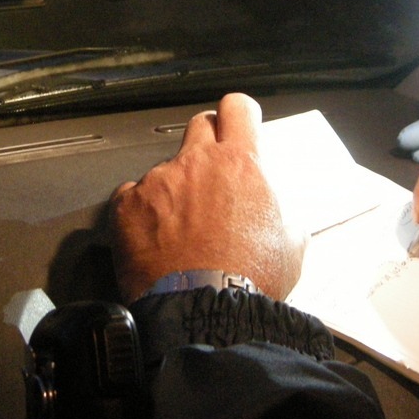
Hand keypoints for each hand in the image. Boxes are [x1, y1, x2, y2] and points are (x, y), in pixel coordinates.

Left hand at [108, 93, 306, 303]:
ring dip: (174, 188)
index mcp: (240, 164)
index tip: (239, 124)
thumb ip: (285, 221)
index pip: (237, 108)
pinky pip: (132, 196)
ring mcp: (158, 181)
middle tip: (211, 173)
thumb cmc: (248, 281)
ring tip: (182, 228)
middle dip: (207, 143)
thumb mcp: (291, 248)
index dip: (239, 114)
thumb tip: (285, 225)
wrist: (202, 310)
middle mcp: (197, 163)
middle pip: (199, 126)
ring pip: (166, 169)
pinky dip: (142, 212)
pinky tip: (154, 239)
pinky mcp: (127, 205)